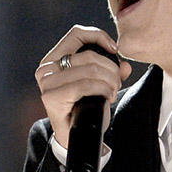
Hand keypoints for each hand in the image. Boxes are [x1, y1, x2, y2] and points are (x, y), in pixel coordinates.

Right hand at [35, 25, 131, 147]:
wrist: (76, 138)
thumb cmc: (85, 109)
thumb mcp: (100, 85)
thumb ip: (111, 71)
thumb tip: (125, 66)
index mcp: (53, 59)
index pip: (76, 34)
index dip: (99, 36)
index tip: (114, 50)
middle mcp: (46, 69)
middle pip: (88, 54)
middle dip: (110, 68)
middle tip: (117, 82)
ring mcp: (47, 83)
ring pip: (89, 69)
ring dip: (109, 81)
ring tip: (112, 91)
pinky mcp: (51, 97)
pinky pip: (85, 85)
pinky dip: (102, 89)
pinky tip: (106, 97)